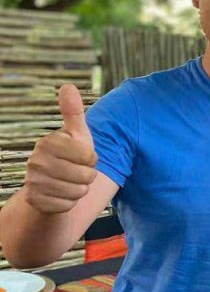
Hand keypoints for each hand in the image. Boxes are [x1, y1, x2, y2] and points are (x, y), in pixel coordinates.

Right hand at [23, 85, 97, 213]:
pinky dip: (69, 202)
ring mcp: (33, 182)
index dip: (92, 159)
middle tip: (77, 172)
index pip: (90, 156)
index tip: (83, 157)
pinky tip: (61, 195)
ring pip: (78, 192)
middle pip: (86, 176)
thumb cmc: (70, 157)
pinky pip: (68, 205)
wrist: (51, 185)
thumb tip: (67, 86)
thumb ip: (74, 113)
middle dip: (88, 177)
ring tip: (69, 182)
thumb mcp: (77, 135)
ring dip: (79, 190)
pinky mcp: (35, 201)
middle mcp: (36, 160)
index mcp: (48, 142)